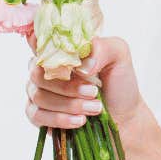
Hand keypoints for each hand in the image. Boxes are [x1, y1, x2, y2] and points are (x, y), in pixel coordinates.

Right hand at [24, 31, 143, 131]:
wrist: (123, 116)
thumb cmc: (118, 83)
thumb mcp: (119, 56)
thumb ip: (102, 48)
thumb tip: (83, 65)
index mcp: (61, 49)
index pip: (38, 39)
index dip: (40, 44)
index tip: (60, 56)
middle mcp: (46, 69)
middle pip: (37, 73)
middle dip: (67, 86)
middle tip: (93, 92)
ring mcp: (40, 92)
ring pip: (39, 96)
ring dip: (69, 104)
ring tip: (95, 108)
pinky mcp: (39, 115)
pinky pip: (37, 116)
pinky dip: (60, 119)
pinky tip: (79, 120)